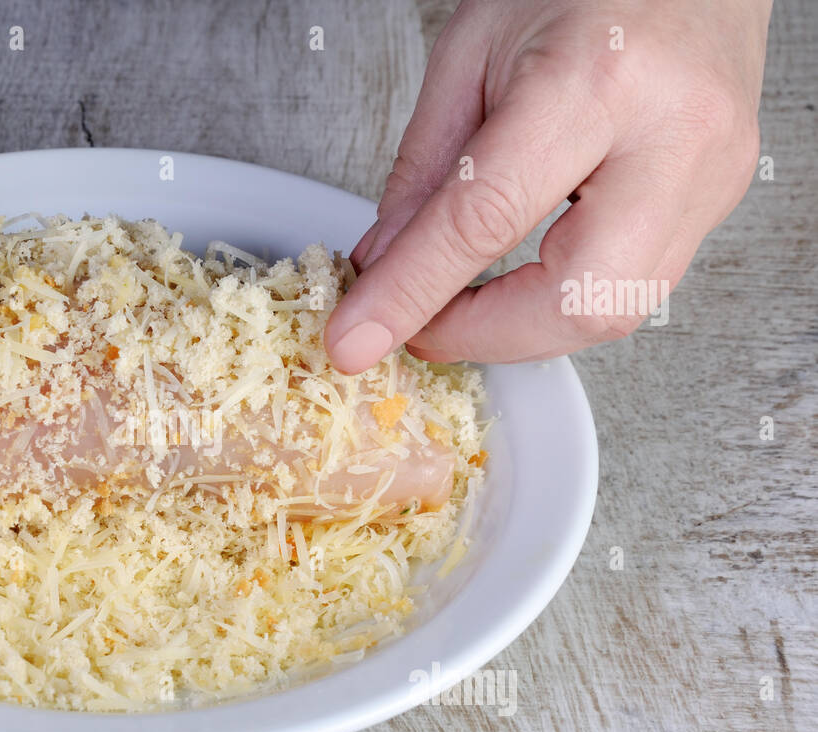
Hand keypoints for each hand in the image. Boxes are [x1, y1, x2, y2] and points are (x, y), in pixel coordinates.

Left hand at [324, 0, 769, 372]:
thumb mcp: (470, 50)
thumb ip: (425, 168)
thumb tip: (384, 264)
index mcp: (596, 79)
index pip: (486, 220)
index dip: (411, 293)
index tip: (356, 338)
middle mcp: (674, 136)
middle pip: (576, 300)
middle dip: (482, 336)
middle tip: (416, 324)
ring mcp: (711, 175)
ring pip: (613, 314)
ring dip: (519, 329)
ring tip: (459, 302)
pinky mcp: (718, 201)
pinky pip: (634, 290)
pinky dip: (559, 305)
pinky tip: (518, 285)